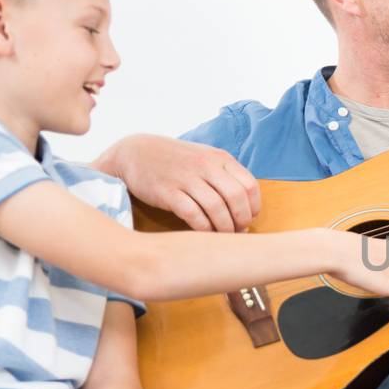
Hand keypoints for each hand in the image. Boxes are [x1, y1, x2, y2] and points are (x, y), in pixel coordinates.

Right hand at [97, 134, 261, 232]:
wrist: (135, 153)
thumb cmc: (176, 161)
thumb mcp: (205, 159)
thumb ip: (226, 177)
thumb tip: (247, 207)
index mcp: (220, 158)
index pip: (250, 185)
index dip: (253, 207)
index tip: (249, 219)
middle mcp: (206, 166)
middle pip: (236, 198)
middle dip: (242, 220)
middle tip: (238, 232)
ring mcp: (186, 178)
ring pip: (217, 208)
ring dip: (224, 227)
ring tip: (223, 235)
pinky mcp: (168, 192)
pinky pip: (193, 215)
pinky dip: (203, 228)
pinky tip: (204, 233)